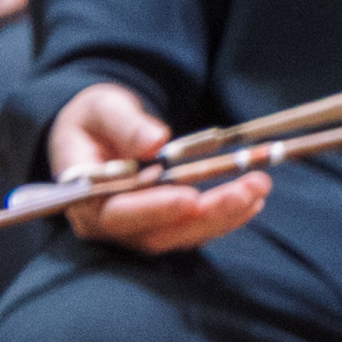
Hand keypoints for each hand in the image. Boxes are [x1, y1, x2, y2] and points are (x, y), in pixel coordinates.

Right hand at [48, 80, 266, 252]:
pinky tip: (252, 197)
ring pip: (183, 235)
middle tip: (248, 188)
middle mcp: (109, 224)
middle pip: (159, 232)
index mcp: (83, 196)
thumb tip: (155, 141)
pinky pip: (195, 229)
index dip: (153, 209)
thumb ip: (124, 123)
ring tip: (258, 186)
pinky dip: (225, 216)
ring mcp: (138, 230)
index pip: (116, 213)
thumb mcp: (102, 107)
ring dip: (225, 215)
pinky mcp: (163, 228)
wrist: (99, 131)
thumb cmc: (95, 119)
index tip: (190, 196)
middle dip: (207, 214)